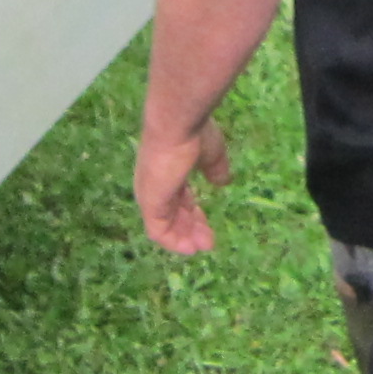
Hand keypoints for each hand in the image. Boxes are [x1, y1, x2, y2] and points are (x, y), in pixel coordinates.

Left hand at [136, 119, 231, 254]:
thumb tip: (222, 182)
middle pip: (173, 214)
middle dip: (191, 228)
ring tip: (206, 246)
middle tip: (210, 242)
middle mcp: (155, 185)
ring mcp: (150, 195)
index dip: (193, 213)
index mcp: (168, 171)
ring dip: (186, 238)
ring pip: (167, 225)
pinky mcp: (150, 205)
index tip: (208, 224)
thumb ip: (215, 169)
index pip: (178, 198)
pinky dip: (174, 242)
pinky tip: (190, 248)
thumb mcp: (211, 154)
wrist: (176, 125)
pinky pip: (159, 231)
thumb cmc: (193, 135)